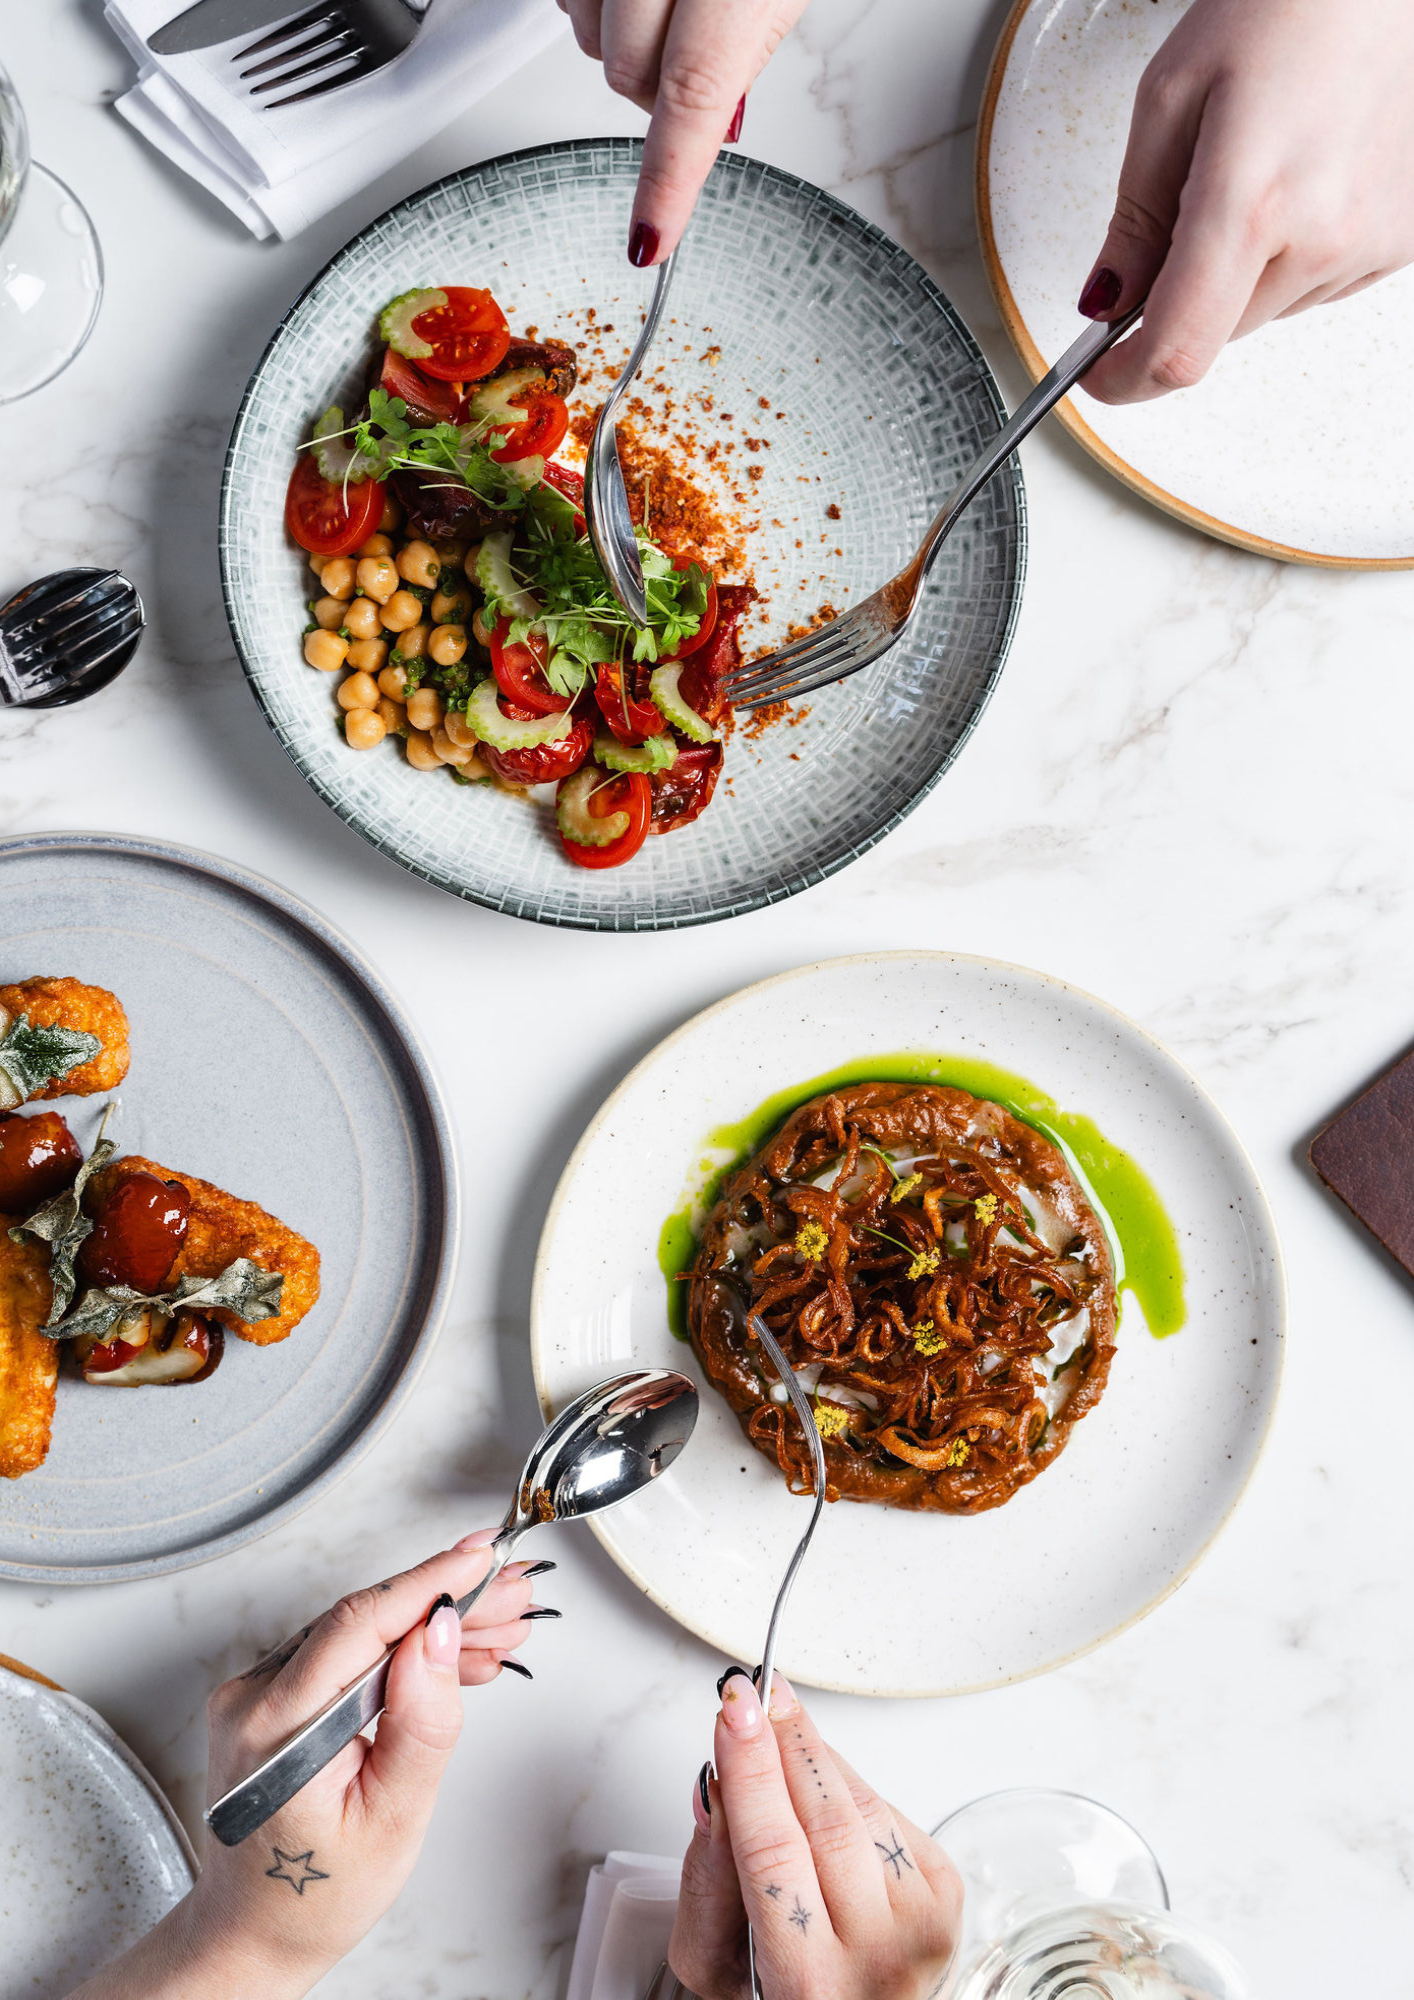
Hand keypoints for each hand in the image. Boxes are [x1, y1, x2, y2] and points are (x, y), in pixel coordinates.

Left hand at [67, 1535, 551, 1998]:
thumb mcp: (392, 1818)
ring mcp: (257, 1694)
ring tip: (501, 1627)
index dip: (428, 1582)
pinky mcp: (272, 1697)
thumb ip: (421, 1723)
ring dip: (434, 1625)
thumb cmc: (317, 1894)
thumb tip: (439, 1633)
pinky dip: (403, 1651)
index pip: (360, 1623)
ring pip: (362, 1632)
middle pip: (366, 1620)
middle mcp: (253, 1698)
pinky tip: (456, 1656)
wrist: (255, 1930)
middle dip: (448, 1602)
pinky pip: (347, 1654)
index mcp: (277, 1728)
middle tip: (514, 1595)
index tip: (481, 1558)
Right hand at [558, 0, 809, 263]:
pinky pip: (566, 2)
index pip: (692, 94)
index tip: (651, 241)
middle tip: (690, 50)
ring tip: (662, 0)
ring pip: (588, 38)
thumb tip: (712, 129)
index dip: (668, 179)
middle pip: (626, 73)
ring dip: (619, 39)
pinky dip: (594, 6)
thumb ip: (742, 55)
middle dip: (654, 87)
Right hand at [670, 1669, 961, 1999]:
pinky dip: (850, 1785)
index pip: (773, 1852)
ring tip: (781, 1722)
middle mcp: (878, 1956)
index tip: (735, 1710)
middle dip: (787, 1741)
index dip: (751, 1770)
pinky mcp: (948, 1895)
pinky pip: (889, 1812)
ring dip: (816, 1753)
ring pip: (864, 1805)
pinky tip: (821, 1782)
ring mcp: (923, 1925)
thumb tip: (718, 1783)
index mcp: (811, 1983)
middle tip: (758, 1695)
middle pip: (828, 1818)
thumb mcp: (714, 1963)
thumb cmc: (785, 1996)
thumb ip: (708, 1878)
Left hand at [1077, 0, 1413, 402]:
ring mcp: (1371, 243)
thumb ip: (1134, 219)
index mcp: (1251, 202)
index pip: (1176, 349)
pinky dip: (1292, 254)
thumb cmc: (1287, 6)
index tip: (1101, 375)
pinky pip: (1318, 286)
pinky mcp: (1403, 241)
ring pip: (1265, 312)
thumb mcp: (1172, 98)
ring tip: (1259, 171)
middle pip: (1216, 333)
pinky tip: (1302, 180)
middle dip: (1180, 300)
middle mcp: (1322, 236)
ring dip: (1239, 273)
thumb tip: (1107, 300)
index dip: (1126, 379)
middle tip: (1184, 212)